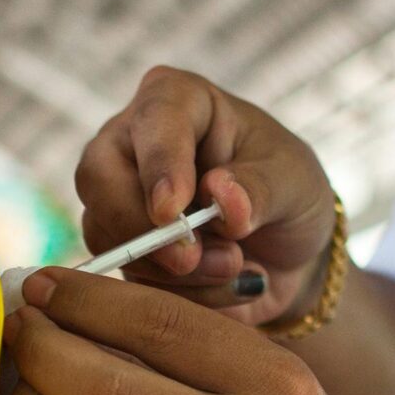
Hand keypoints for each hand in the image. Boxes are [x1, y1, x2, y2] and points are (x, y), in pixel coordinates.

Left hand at [0, 267, 394, 394]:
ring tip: (20, 385)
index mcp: (270, 386)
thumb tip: (73, 301)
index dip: (82, 297)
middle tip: (19, 330)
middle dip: (40, 349)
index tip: (42, 285)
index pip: (154, 323)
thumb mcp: (273, 376)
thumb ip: (187, 342)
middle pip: (104, 387)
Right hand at [75, 67, 337, 324]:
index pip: (153, 121)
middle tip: (190, 261)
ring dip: (170, 269)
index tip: (171, 212)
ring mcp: (119, 195)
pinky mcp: (119, 247)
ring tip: (235, 266)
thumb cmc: (290, 196)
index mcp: (179, 101)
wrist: (287, 256)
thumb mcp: (295, 184)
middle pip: (99, 176)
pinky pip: (125, 276)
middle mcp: (135, 142)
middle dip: (143, 228)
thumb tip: (221, 196)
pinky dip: (175, 293)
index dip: (158, 166)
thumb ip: (261, 189)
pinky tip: (222, 284)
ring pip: (107, 234)